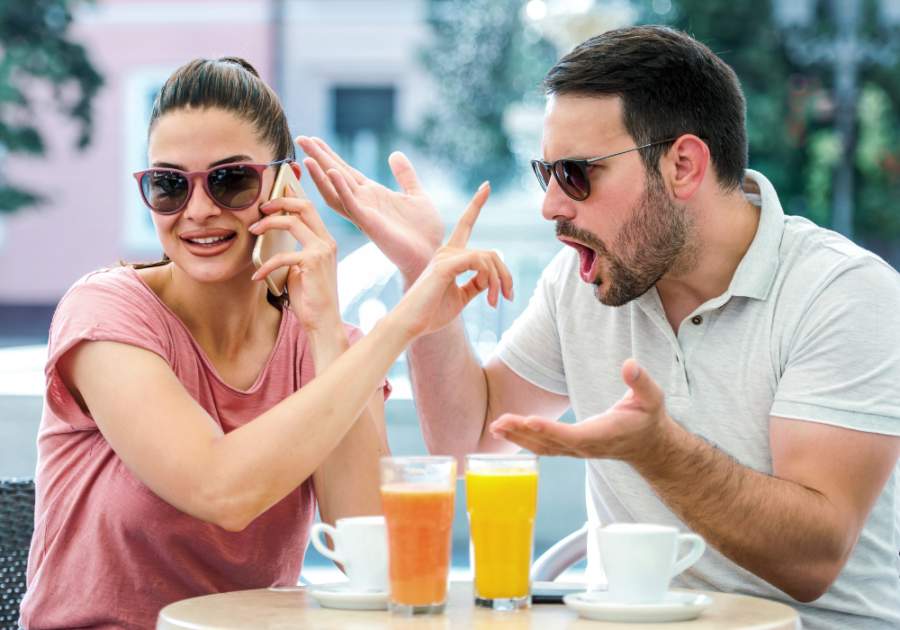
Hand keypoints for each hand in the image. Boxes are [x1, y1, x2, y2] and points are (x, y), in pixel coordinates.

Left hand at [249, 184, 342, 337]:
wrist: (323, 322)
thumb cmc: (310, 299)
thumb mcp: (299, 270)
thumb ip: (292, 253)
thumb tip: (270, 241)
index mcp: (325, 241)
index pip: (309, 209)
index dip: (291, 197)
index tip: (273, 194)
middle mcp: (327, 241)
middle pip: (304, 206)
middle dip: (280, 201)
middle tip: (261, 207)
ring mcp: (322, 250)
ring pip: (292, 222)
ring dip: (268, 224)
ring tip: (253, 232)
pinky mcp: (313, 262)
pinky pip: (283, 254)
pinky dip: (266, 264)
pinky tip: (256, 276)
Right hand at [296, 136, 444, 285]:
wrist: (432, 253)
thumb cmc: (425, 231)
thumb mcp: (416, 194)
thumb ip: (405, 175)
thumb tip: (395, 154)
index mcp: (372, 194)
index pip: (345, 171)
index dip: (330, 154)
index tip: (314, 139)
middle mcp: (364, 203)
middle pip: (335, 176)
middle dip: (318, 158)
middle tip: (301, 139)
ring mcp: (364, 214)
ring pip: (335, 192)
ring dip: (321, 175)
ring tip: (308, 158)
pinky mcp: (370, 224)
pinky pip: (351, 205)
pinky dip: (341, 189)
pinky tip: (333, 173)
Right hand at [390, 182, 512, 338]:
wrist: (411, 326)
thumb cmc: (431, 315)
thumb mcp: (460, 298)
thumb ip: (475, 285)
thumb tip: (490, 280)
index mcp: (448, 257)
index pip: (465, 225)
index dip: (475, 205)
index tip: (485, 186)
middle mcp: (446, 251)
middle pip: (490, 253)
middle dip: (505, 276)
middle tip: (507, 298)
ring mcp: (444, 256)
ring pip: (488, 258)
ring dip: (498, 281)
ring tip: (493, 302)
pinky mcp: (444, 265)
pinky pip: (478, 261)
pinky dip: (488, 278)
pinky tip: (486, 294)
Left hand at [489, 359, 677, 463]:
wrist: (648, 447)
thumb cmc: (648, 418)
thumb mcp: (653, 398)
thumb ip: (641, 382)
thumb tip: (629, 363)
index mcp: (604, 434)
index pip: (575, 436)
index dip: (552, 430)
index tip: (530, 420)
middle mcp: (587, 447)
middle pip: (551, 443)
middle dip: (524, 433)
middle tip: (499, 421)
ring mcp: (577, 451)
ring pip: (543, 448)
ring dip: (518, 438)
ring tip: (494, 427)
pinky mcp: (570, 449)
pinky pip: (543, 448)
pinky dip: (523, 441)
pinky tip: (504, 432)